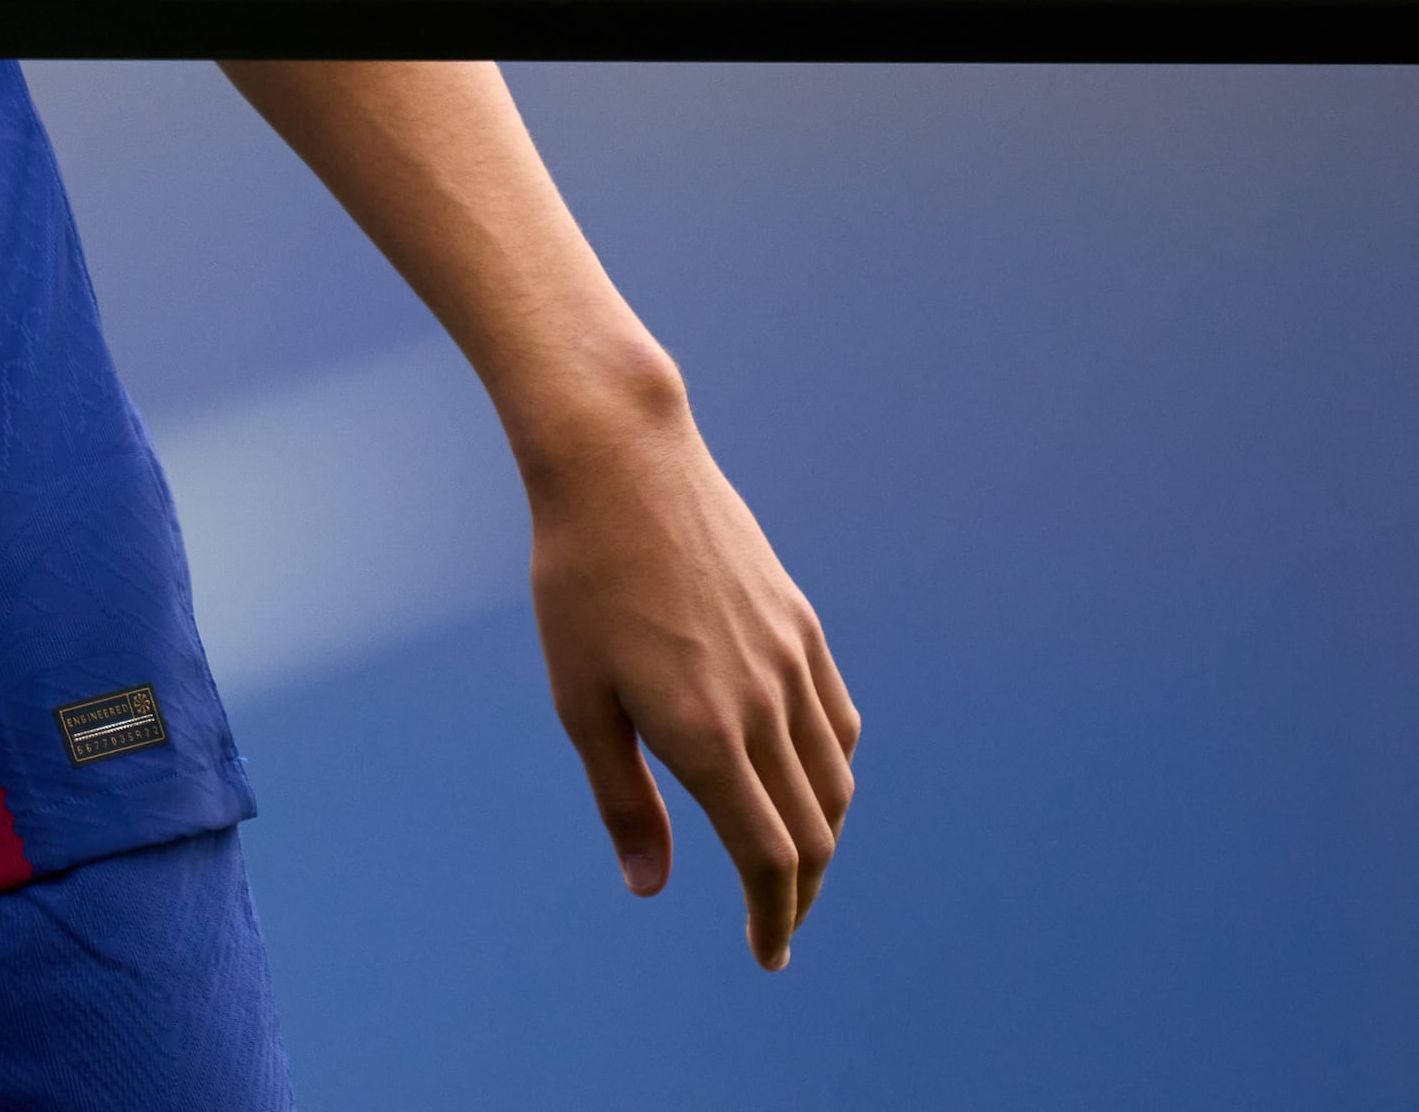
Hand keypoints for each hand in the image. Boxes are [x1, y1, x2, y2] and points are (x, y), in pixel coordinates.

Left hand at [521, 380, 860, 967]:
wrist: (622, 465)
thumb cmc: (579, 581)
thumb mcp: (578, 698)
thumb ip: (623, 798)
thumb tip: (651, 886)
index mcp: (707, 734)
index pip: (769, 859)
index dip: (773, 919)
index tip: (766, 953)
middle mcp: (767, 706)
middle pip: (816, 834)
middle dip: (799, 894)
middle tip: (773, 923)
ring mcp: (794, 663)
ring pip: (837, 782)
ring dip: (823, 837)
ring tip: (789, 863)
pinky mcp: (802, 626)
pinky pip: (840, 723)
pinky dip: (833, 770)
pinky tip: (805, 779)